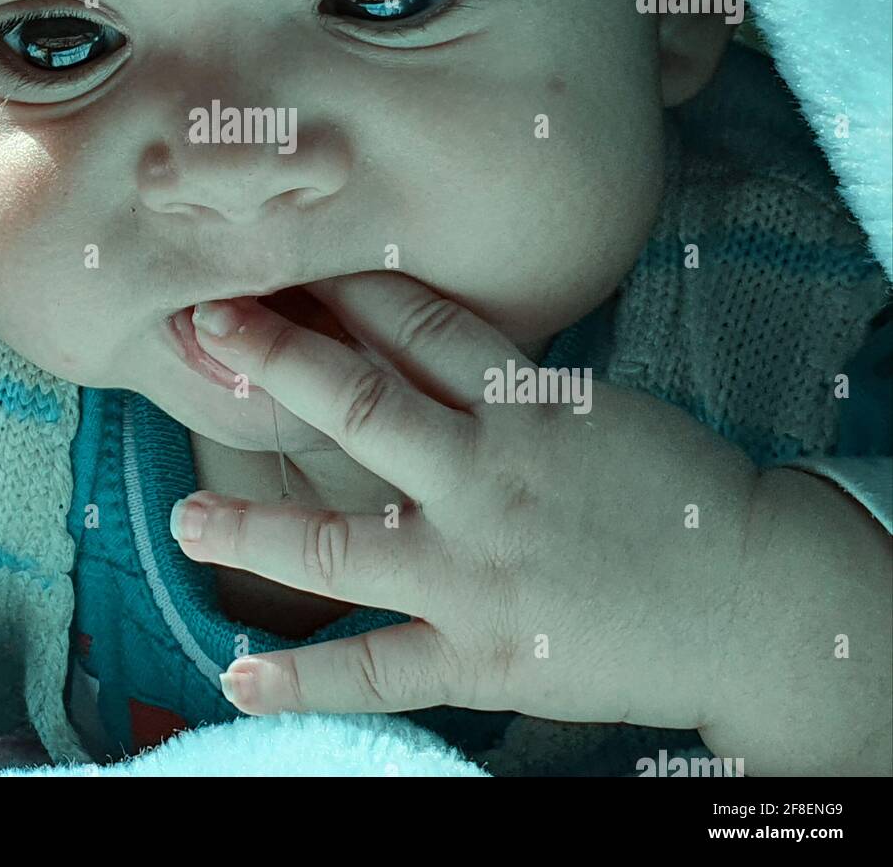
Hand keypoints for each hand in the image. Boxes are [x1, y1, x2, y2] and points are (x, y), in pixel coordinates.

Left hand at [169, 272, 761, 742]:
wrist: (753, 596)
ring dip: (251, 530)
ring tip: (182, 518)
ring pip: (340, 544)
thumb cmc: (674, 488)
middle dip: (277, 359)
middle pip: (361, 404)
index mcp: (523, 405)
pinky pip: (378, 669)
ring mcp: (476, 571)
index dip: (344, 286)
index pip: (418, 324)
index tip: (281, 258)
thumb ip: (499, 382)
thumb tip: (413, 337)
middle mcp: (486, 477)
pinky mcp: (482, 654)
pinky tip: (239, 676)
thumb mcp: (591, 406)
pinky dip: (305, 677)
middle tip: (205, 324)